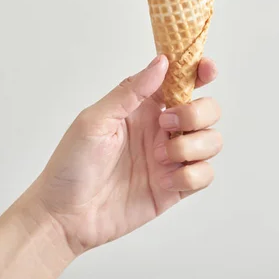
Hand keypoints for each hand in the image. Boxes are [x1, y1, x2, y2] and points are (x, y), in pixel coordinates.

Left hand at [33, 55, 221, 255]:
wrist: (65, 215)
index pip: (182, 81)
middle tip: (166, 123)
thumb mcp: (95, 119)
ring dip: (193, 145)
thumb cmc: (72, 163)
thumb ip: (131, 91)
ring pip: (212, 140)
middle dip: (196, 112)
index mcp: (145, 107)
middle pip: (208, 109)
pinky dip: (191, 176)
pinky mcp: (175, 187)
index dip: (199, 71)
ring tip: (160, 157)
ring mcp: (172, 158)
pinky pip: (205, 175)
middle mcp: (163, 129)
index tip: (206, 69)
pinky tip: (164, 181)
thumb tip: (162, 62)